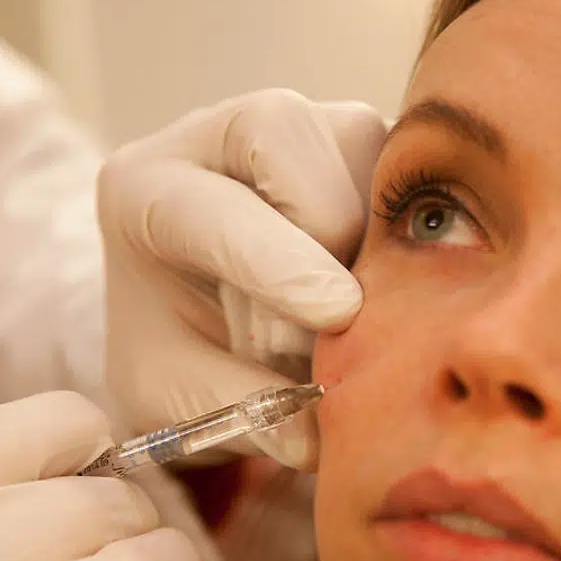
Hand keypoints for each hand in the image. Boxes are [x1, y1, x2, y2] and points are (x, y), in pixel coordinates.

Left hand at [98, 88, 386, 470]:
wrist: (205, 318)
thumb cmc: (182, 354)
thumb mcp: (178, 398)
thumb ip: (236, 411)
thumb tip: (311, 438)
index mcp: (144, 189)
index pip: (211, 206)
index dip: (276, 261)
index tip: (334, 315)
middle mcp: (216, 132)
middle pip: (287, 138)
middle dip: (330, 237)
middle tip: (337, 323)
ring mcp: (297, 122)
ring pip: (360, 139)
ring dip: (379, 230)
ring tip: (359, 305)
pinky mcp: (360, 134)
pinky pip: (407, 158)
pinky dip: (417, 222)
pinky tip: (399, 278)